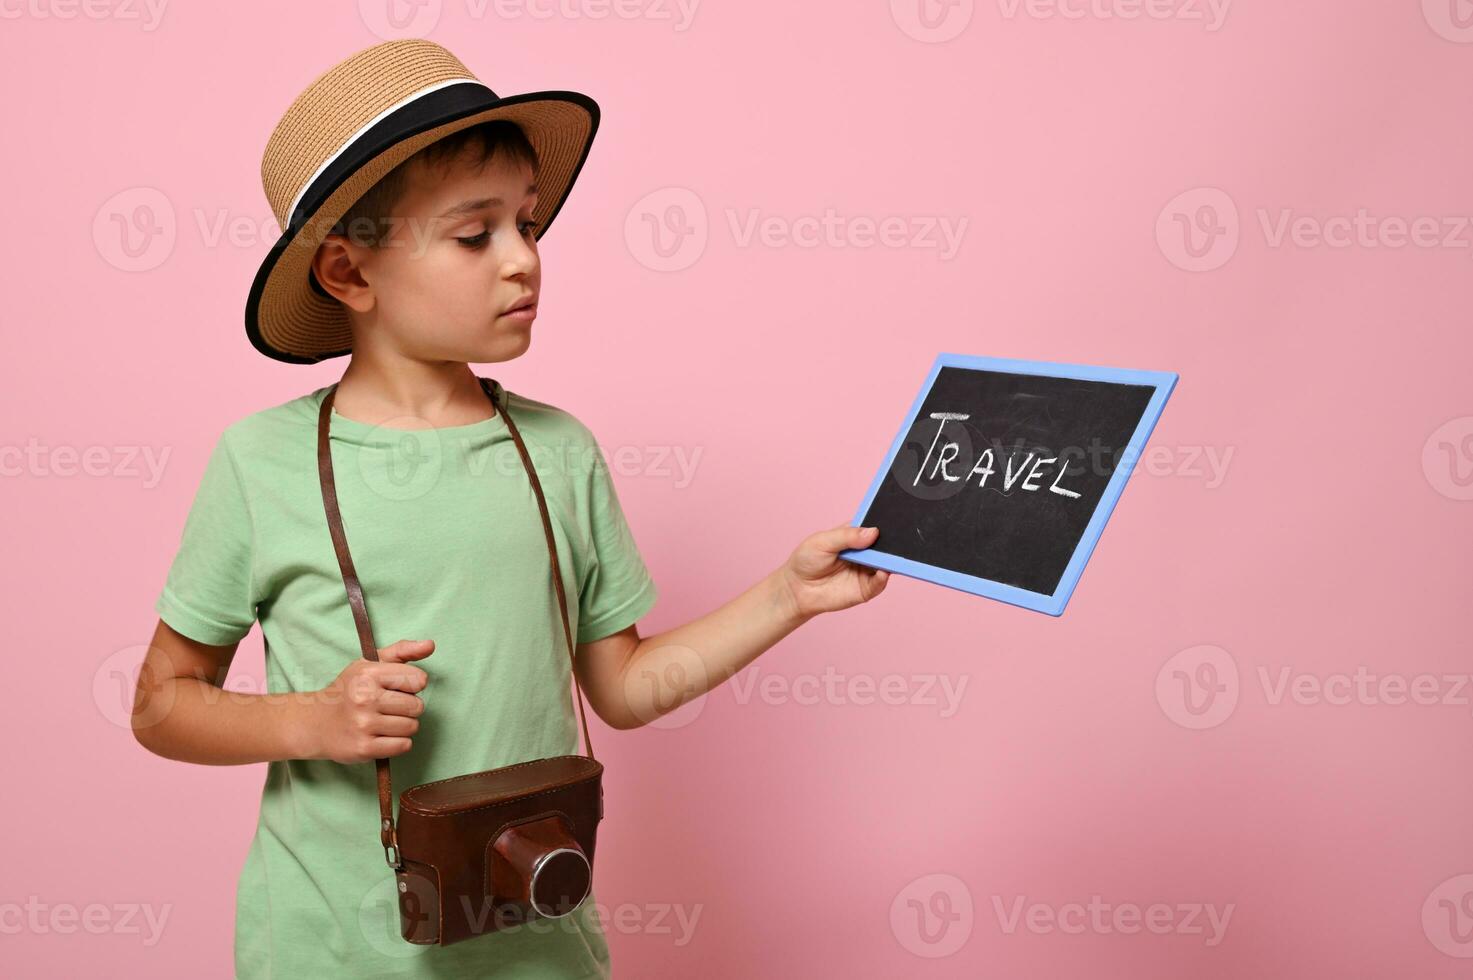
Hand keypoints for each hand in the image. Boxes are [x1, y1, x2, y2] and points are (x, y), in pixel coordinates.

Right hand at [301, 638, 433, 763]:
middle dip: (408, 707)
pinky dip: (398, 743)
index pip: (418, 680)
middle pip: (417, 706)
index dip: (412, 684)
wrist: (316, 723)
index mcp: (368, 674)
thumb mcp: (370, 664)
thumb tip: (430, 645)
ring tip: (383, 721)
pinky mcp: (364, 748)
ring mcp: (363, 725)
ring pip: (412, 727)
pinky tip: (382, 735)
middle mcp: (365, 698)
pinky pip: (403, 746)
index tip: (396, 687)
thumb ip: (402, 651)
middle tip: (387, 707)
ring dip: (403, 726)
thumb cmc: (349, 690)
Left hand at [776, 524, 890, 621]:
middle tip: (898, 539)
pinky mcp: (866, 588)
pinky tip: (883, 572)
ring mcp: (867, 570)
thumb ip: (847, 536)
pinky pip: (880, 583)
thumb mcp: (823, 541)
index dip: (884, 522)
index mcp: (855, 535)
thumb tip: (873, 532)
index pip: (875, 525)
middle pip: (885, 545)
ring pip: (887, 563)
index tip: (894, 519)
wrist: (797, 589)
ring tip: (892, 556)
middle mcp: (865, 552)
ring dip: (892, 560)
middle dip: (893, 542)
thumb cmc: (806, 560)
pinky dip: (884, 577)